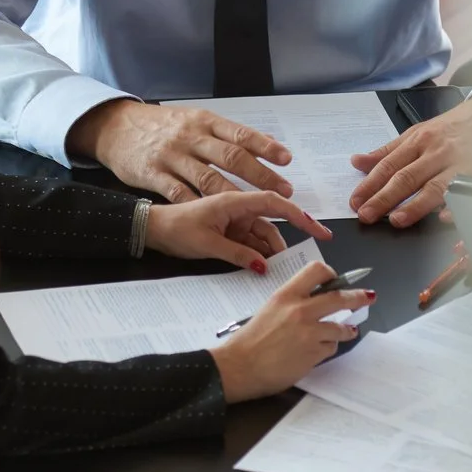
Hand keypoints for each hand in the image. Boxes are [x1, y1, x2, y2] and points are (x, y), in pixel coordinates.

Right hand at [67, 100, 293, 204]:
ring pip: (208, 178)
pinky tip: (216, 220)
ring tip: (257, 209)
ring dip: (236, 194)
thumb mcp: (196, 121)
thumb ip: (229, 134)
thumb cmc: (162, 126)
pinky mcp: (154, 175)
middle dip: (260, 175)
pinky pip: (179, 194)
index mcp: (204, 122)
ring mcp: (172, 157)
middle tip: (285, 191)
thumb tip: (267, 141)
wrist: (116, 126)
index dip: (265, 146)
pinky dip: (198, 206)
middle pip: (230, 157)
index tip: (286, 159)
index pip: (240, 133)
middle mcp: (191, 138)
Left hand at [146, 188, 331, 268]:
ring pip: (262, 237)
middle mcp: (238, 209)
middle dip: (286, 242)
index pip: (275, 205)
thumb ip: (238, 254)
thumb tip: (263, 265)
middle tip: (300, 261)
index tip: (318, 230)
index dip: (300, 216)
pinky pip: (250, 243)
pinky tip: (263, 268)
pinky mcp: (229, 232)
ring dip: (270, 252)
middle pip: (272, 224)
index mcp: (234, 202)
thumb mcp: (207, 245)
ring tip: (278, 270)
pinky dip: (257, 255)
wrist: (153, 230)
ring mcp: (234, 221)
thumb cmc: (175, 228)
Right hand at [211, 262, 373, 400]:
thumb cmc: (248, 341)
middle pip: (339, 297)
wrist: (239, 367)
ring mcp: (309, 332)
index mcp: (286, 295)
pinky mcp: (314, 353)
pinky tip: (318, 351)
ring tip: (348, 331)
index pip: (316, 271)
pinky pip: (331, 347)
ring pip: (341, 327)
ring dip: (346, 330)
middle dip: (357, 297)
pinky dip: (328, 348)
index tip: (335, 280)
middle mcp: (300, 310)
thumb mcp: (268, 310)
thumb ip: (291, 304)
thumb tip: (312, 303)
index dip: (330, 274)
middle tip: (367, 297)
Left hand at [346, 94, 471, 227]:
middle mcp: (437, 152)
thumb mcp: (419, 131)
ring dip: (415, 205)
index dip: (370, 184)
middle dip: (384, 198)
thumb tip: (357, 162)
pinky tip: (446, 217)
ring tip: (397, 220)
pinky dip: (457, 206)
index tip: (355, 201)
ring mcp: (461, 164)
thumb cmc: (457, 126)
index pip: (389, 165)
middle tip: (366, 215)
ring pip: (435, 186)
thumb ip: (389, 150)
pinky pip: (468, 193)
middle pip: (407, 177)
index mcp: (419, 140)